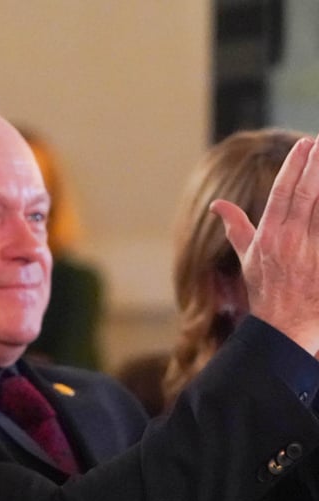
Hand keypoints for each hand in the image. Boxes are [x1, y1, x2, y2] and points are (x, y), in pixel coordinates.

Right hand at [212, 134, 318, 353]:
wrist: (283, 330)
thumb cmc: (267, 293)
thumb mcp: (247, 259)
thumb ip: (236, 228)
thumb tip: (218, 205)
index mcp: (268, 237)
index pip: (282, 193)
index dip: (295, 167)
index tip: (306, 145)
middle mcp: (288, 242)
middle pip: (306, 195)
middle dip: (317, 166)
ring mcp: (310, 253)